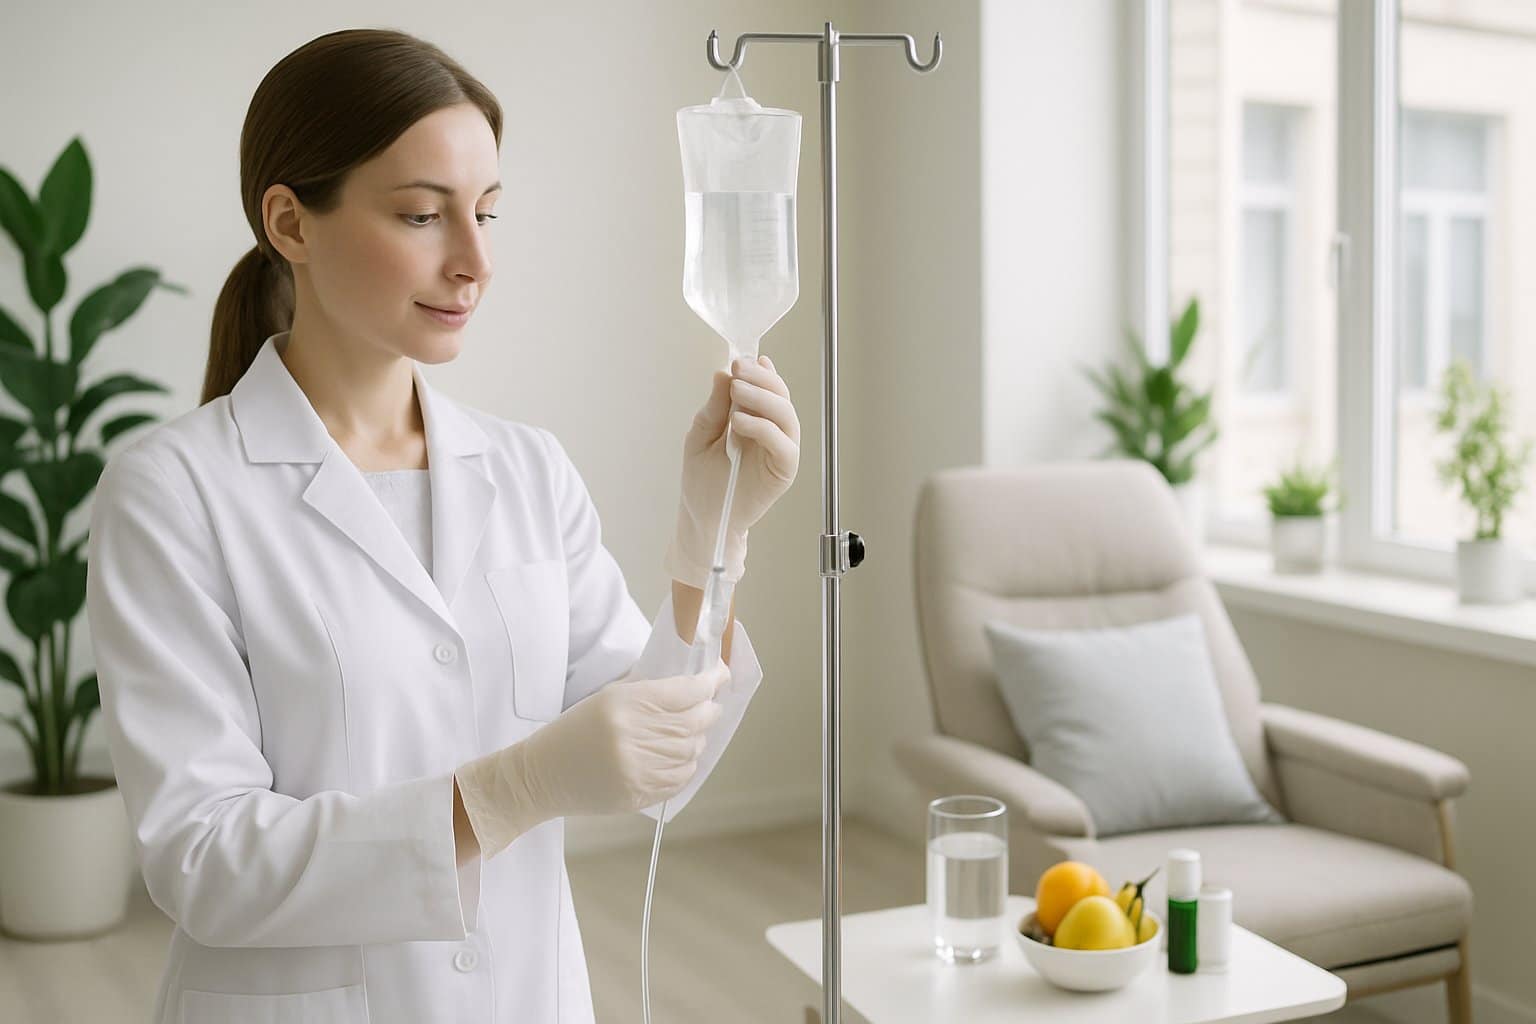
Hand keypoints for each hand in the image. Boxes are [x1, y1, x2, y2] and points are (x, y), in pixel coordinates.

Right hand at [455, 662, 728, 857]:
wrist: (541, 775)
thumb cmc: (574, 730)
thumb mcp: (607, 697)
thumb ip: (649, 691)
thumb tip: (694, 685)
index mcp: (624, 703)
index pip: (685, 690)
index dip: (710, 681)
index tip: (721, 674)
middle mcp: (633, 735)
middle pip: (695, 721)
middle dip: (710, 709)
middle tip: (712, 703)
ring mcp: (637, 768)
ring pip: (692, 750)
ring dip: (698, 738)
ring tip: (691, 731)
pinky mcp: (638, 794)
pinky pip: (680, 778)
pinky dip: (687, 765)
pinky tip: (679, 757)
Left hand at [665, 355, 800, 586]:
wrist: (703, 518)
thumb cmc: (703, 481)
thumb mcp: (701, 435)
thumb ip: (714, 407)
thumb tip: (723, 373)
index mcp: (754, 419)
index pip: (766, 387)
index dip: (758, 370)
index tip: (739, 361)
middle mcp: (772, 431)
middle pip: (780, 396)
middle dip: (761, 378)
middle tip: (739, 370)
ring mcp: (780, 450)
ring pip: (786, 414)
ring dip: (762, 398)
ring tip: (737, 391)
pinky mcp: (784, 469)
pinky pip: (783, 443)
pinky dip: (764, 428)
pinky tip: (740, 422)